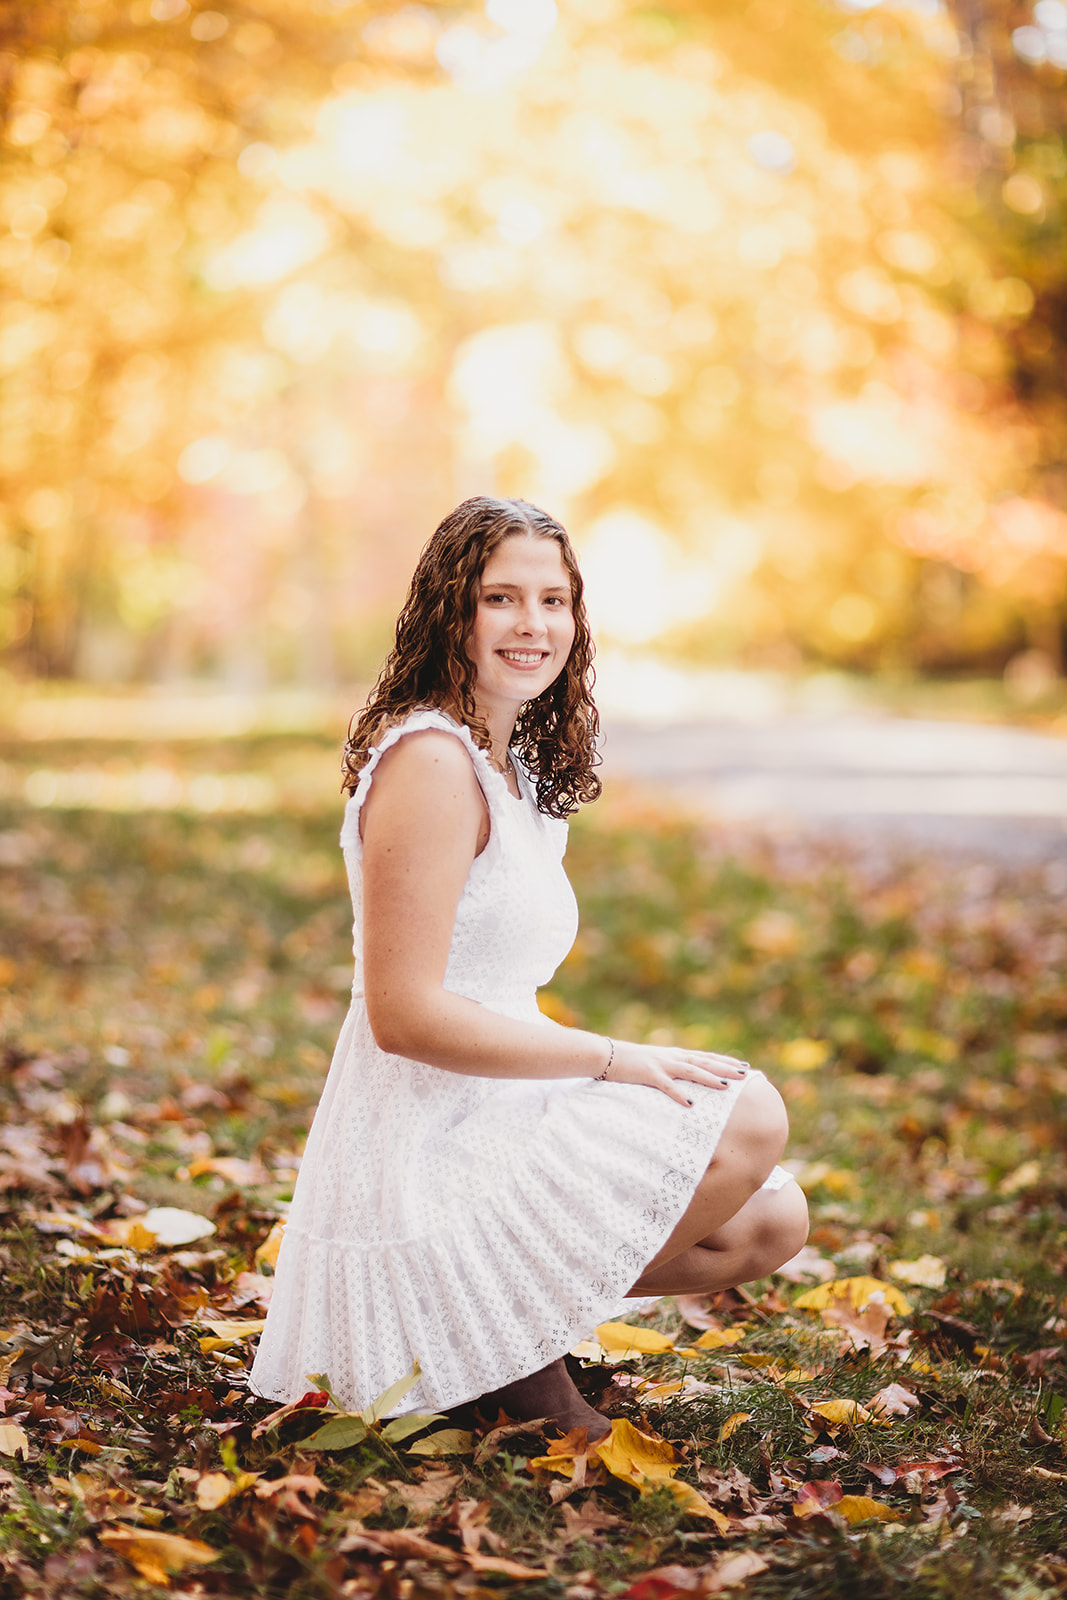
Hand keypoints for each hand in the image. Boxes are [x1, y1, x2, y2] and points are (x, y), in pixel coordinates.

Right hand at [603, 1040, 748, 1106]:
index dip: (725, 1061)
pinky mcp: (648, 1074)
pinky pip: (667, 1086)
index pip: (705, 1057)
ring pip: (691, 1071)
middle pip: (704, 1061)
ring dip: (709, 1078)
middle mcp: (672, 1057)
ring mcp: (661, 1064)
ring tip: (726, 1086)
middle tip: (745, 1075)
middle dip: (725, 1068)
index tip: (743, 1066)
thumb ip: (670, 1068)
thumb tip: (686, 1080)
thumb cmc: (630, 1062)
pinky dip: (679, 1094)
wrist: (606, 1055)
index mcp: (674, 1054)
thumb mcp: (655, 1063)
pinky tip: (691, 1104)